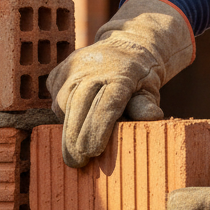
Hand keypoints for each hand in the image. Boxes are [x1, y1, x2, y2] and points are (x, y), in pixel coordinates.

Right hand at [46, 0, 192, 167]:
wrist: (125, 46)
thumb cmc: (140, 76)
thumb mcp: (150, 88)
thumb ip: (147, 104)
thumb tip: (153, 117)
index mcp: (121, 74)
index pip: (106, 105)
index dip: (98, 129)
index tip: (93, 152)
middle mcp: (94, 68)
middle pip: (79, 105)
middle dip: (75, 137)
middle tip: (76, 162)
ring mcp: (74, 67)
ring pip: (63, 102)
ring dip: (68, 127)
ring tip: (75, 149)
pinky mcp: (60, 70)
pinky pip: (56, 96)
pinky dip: (62, 113)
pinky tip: (71, 124)